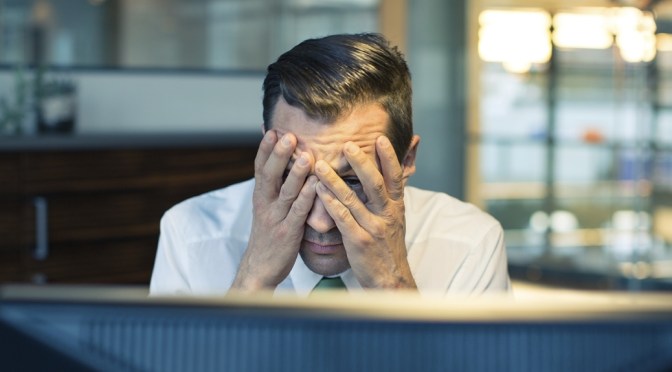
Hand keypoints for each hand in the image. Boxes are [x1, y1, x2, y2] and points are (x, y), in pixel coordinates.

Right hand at [232, 130, 315, 290]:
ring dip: (295, 172)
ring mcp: (276, 218)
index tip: (271, 129)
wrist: (259, 269)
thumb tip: (280, 165)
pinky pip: (298, 212)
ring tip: (306, 154)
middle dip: (278, 154)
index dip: (264, 149)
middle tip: (288, 135)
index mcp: (260, 197)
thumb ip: (274, 188)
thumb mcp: (267, 209)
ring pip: (285, 191)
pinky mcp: (288, 233)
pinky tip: (315, 184)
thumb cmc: (268, 236)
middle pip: (269, 175)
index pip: (259, 168)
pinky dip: (307, 197)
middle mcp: (265, 204)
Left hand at [314, 136, 415, 288]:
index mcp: (396, 207)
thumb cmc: (388, 247)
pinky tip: (318, 192)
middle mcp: (387, 214)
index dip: (389, 157)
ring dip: (334, 180)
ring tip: (319, 165)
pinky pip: (342, 219)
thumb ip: (389, 197)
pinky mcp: (359, 241)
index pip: (395, 177)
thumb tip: (389, 174)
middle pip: (374, 183)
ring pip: (353, 199)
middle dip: (361, 163)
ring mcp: (373, 228)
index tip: (380, 138)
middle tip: (347, 145)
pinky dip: (330, 204)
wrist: (390, 279)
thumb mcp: (395, 220)